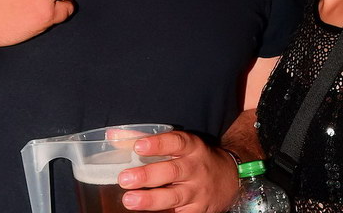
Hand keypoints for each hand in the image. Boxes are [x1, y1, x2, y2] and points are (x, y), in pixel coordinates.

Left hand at [117, 131, 238, 212]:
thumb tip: (112, 136)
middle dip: (147, 175)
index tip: (138, 146)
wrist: (229, 177)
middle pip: (172, 171)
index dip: (158, 144)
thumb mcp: (179, 144)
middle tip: (124, 178)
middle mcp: (196, 168)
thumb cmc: (195, 157)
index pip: (176, 142)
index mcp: (192, 147)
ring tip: (129, 200)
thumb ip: (147, 140)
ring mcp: (198, 191)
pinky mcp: (199, 211)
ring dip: (150, 200)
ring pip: (174, 196)